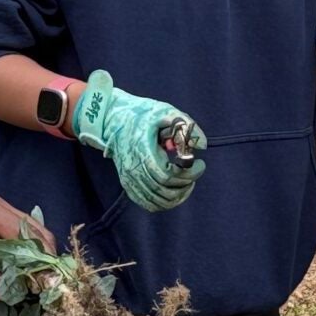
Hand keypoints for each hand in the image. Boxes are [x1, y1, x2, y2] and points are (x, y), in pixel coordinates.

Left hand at [0, 191, 49, 294]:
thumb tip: (10, 292)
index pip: (26, 232)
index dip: (40, 260)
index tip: (50, 288)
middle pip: (28, 234)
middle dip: (38, 261)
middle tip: (45, 293)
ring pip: (16, 242)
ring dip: (24, 264)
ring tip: (33, 292)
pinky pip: (0, 246)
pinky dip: (8, 263)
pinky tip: (11, 284)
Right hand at [73, 70, 207, 210]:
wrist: (113, 119)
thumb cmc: (141, 114)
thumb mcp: (165, 112)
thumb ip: (186, 126)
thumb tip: (202, 145)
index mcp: (143, 151)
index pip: (168, 175)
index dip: (188, 174)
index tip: (200, 163)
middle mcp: (133, 168)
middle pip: (164, 191)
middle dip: (186, 185)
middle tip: (194, 173)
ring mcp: (128, 178)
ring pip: (156, 201)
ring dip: (177, 197)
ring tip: (187, 183)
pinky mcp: (127, 184)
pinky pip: (146, 203)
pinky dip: (163, 203)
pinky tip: (175, 192)